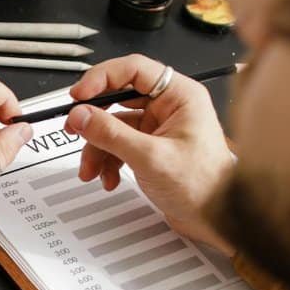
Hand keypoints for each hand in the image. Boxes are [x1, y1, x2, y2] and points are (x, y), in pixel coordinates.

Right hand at [65, 55, 235, 254]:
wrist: (215, 219)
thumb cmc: (203, 186)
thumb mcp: (150, 157)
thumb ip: (111, 134)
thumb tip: (81, 115)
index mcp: (179, 96)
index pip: (133, 70)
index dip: (101, 79)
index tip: (78, 96)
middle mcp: (169, 107)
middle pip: (118, 98)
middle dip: (94, 119)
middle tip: (74, 127)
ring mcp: (158, 127)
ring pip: (113, 125)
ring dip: (97, 148)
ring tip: (91, 168)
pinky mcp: (150, 146)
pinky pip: (117, 144)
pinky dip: (107, 160)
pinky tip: (108, 177)